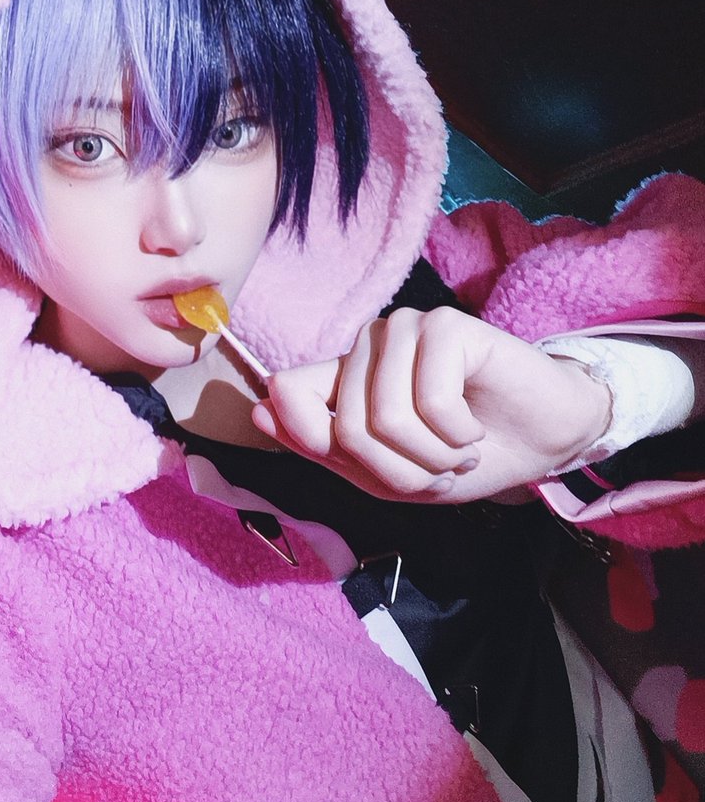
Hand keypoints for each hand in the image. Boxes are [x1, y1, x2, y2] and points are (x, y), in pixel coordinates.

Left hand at [251, 307, 611, 502]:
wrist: (541, 444)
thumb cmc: (461, 457)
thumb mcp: (386, 476)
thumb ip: (322, 446)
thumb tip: (259, 409)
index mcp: (343, 378)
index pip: (287, 393)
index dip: (318, 442)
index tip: (382, 469)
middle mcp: (366, 346)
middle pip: (347, 429)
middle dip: (401, 471)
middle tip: (440, 466)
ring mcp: (405, 330)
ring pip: (385, 419)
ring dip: (432, 458)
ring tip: (458, 449)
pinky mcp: (446, 326)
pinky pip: (429, 402)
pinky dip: (458, 436)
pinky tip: (475, 428)